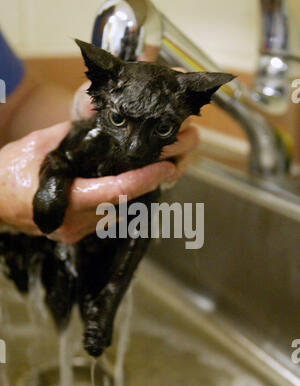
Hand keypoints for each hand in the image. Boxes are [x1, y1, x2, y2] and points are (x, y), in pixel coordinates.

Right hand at [0, 118, 197, 242]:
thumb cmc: (8, 172)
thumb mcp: (38, 145)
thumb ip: (71, 134)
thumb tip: (99, 118)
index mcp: (65, 200)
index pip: (116, 191)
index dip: (146, 179)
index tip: (167, 166)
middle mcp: (74, 223)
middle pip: (123, 204)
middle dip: (149, 185)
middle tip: (172, 164)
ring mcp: (74, 232)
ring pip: (117, 214)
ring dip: (137, 195)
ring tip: (156, 171)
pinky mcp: (74, 234)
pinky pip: (106, 219)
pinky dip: (120, 202)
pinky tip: (129, 185)